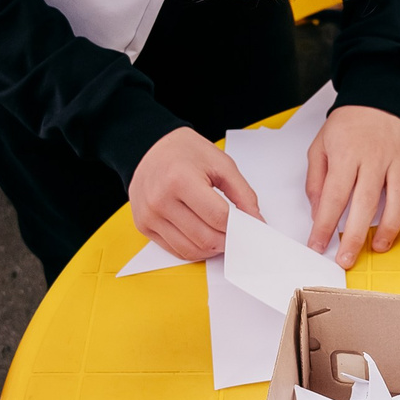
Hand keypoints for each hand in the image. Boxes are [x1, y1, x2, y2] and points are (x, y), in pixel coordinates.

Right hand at [130, 128, 261, 260]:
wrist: (150, 148)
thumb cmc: (184, 152)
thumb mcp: (221, 163)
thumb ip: (242, 193)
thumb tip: (256, 221)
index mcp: (180, 179)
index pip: (218, 217)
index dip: (239, 226)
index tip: (248, 226)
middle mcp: (160, 200)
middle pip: (205, 238)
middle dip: (227, 241)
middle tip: (237, 233)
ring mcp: (149, 215)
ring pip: (191, 251)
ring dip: (212, 249)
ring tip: (221, 235)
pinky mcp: (144, 226)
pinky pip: (175, 250)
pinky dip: (195, 249)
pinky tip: (203, 236)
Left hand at [306, 105, 399, 268]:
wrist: (379, 97)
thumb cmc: (348, 124)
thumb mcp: (320, 145)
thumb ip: (317, 180)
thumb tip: (319, 212)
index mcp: (346, 154)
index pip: (334, 197)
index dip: (325, 225)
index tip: (318, 245)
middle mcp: (374, 158)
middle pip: (365, 204)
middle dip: (355, 236)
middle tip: (346, 259)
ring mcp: (398, 160)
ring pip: (397, 199)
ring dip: (389, 228)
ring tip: (379, 248)